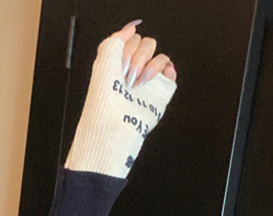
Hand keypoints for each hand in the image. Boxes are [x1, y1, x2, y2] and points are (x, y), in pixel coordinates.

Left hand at [64, 20, 177, 177]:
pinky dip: (166, 69)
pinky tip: (154, 80)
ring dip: (149, 65)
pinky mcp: (159, 92)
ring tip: (138, 84)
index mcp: (116, 65)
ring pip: (159, 54)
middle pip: (146, 43)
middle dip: (136, 58)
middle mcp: (132, 72)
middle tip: (127, 78)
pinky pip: (170, 69)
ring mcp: (146, 82)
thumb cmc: (103, 106)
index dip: (125, 48)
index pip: (130, 39)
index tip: (119, 65)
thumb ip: (115, 40)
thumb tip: (130, 28)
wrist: (114, 130)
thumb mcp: (101, 65)